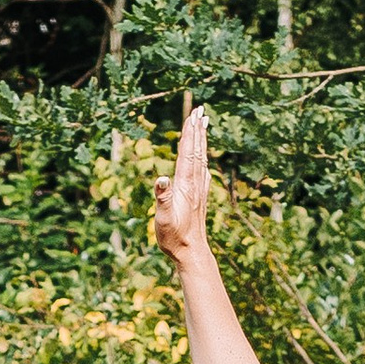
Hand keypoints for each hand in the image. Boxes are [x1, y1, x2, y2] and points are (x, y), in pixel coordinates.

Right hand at [149, 105, 210, 271]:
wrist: (192, 253)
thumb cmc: (174, 238)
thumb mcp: (163, 219)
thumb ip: (162, 198)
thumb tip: (160, 177)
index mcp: (185, 186)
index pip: (187, 153)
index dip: (189, 134)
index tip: (192, 116)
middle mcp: (194, 184)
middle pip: (197, 151)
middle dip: (198, 130)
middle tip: (201, 110)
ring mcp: (199, 190)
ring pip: (201, 158)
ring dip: (201, 140)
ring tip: (204, 124)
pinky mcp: (200, 197)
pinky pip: (202, 170)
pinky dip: (202, 156)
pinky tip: (204, 156)